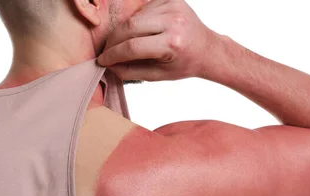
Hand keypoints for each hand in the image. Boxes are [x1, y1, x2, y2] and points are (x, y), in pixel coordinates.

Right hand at [96, 0, 222, 81]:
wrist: (206, 49)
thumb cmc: (183, 64)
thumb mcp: (158, 75)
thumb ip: (131, 71)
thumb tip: (109, 66)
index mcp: (172, 43)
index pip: (133, 47)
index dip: (113, 54)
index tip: (103, 60)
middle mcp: (173, 21)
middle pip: (130, 27)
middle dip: (113, 41)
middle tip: (107, 52)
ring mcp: (172, 6)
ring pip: (134, 17)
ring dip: (124, 32)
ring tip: (124, 44)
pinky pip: (143, 10)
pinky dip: (135, 22)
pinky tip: (140, 32)